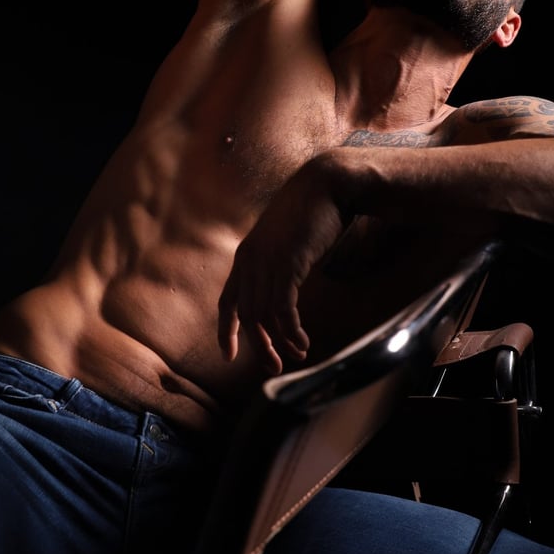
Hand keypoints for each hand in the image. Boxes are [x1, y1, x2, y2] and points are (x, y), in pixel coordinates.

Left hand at [218, 158, 348, 374]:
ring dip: (280, 342)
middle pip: (247, 316)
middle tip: (274, 368)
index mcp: (245, 257)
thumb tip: (280, 286)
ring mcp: (267, 261)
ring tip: (297, 356)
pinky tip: (303, 342)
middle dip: (259, 346)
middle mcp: (250, 261)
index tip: (229, 356)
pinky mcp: (288, 263)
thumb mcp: (284, 240)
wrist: (326, 185)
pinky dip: (291, 331)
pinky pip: (284, 309)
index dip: (226, 331)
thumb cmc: (309, 212)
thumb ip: (276, 262)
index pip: (228, 301)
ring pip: (265, 316)